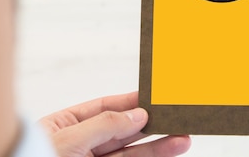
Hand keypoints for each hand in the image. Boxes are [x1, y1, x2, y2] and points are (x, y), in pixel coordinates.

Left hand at [39, 92, 190, 156]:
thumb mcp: (67, 139)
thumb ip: (103, 125)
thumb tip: (137, 114)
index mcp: (66, 124)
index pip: (104, 107)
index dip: (130, 102)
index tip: (154, 97)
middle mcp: (80, 144)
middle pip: (122, 130)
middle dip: (151, 124)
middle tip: (176, 117)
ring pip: (129, 153)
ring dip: (157, 146)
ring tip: (182, 138)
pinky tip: (164, 152)